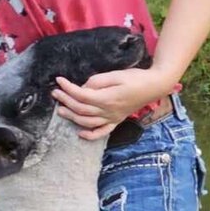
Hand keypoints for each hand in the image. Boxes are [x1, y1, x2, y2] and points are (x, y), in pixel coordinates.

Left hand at [52, 67, 173, 140]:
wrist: (154, 86)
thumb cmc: (136, 78)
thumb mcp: (115, 75)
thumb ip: (97, 81)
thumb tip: (83, 87)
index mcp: (107, 98)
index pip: (81, 95)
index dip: (67, 88)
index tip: (59, 80)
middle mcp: (108, 111)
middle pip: (81, 109)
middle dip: (66, 101)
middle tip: (55, 94)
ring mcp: (112, 118)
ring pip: (87, 122)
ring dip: (72, 117)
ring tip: (61, 110)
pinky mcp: (116, 120)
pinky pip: (102, 132)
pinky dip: (90, 135)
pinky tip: (80, 133)